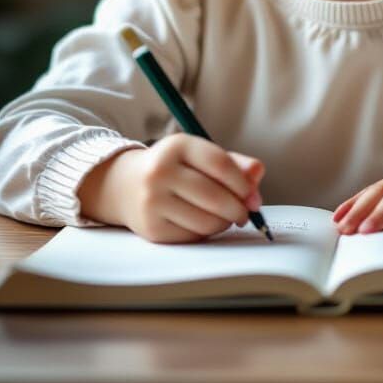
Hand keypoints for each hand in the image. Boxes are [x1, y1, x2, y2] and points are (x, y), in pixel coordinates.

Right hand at [78, 134, 264, 243]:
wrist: (124, 185)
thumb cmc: (172, 168)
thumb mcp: (198, 156)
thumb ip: (233, 163)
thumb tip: (258, 173)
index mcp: (177, 146)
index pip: (220, 164)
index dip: (243, 184)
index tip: (253, 196)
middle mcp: (161, 172)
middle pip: (214, 196)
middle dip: (238, 208)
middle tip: (245, 213)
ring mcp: (153, 201)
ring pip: (205, 221)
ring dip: (224, 223)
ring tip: (226, 218)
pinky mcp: (151, 228)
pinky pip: (193, 236)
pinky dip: (207, 233)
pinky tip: (205, 223)